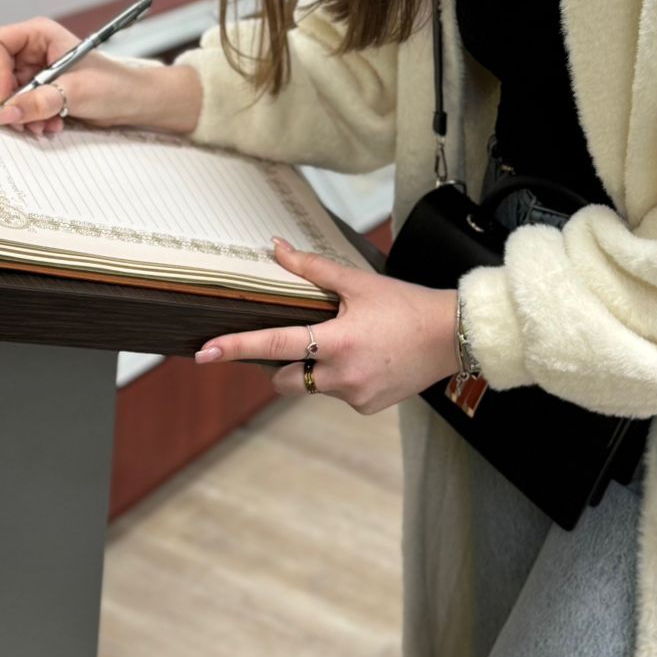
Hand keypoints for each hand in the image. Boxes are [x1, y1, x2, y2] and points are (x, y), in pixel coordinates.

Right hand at [0, 16, 201, 137]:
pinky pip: (15, 106)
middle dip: (4, 99)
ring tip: (42, 126)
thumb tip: (5, 112)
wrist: (132, 102)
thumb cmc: (114, 84)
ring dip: (17, 115)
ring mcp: (31, 71)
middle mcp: (30, 50)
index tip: (4, 97)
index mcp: (38, 34)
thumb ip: (39, 101)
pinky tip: (48, 126)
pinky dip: (26, 120)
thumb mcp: (76, 91)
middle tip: (19, 120)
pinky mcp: (35, 91)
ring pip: (1, 93)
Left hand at [194, 237, 460, 414]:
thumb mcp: (359, 283)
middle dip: (283, 363)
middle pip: (285, 379)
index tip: (204, 353)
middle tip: (302, 338)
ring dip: (316, 368)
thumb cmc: (406, 306)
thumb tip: (276, 248)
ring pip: (313, 386)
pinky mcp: (367, 408)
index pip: (274, 344)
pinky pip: (338, 395)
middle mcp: (343, 375)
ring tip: (350, 343)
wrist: (452, 336)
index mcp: (338, 341)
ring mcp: (355, 396)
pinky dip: (342, 378)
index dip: (235, 347)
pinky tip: (367, 358)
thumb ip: (314, 269)